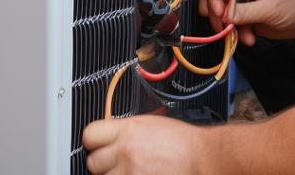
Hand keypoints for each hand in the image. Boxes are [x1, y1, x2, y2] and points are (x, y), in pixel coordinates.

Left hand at [83, 116, 211, 173]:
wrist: (205, 159)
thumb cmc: (184, 143)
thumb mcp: (152, 125)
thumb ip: (126, 132)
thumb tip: (109, 138)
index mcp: (129, 130)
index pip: (89, 135)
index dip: (94, 142)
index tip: (99, 146)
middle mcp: (126, 152)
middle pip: (93, 162)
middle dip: (104, 165)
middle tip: (118, 164)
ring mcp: (131, 173)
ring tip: (134, 172)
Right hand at [199, 0, 267, 32]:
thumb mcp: (272, 9)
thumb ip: (246, 12)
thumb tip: (224, 15)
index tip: (218, 12)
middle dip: (220, 13)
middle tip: (223, 28)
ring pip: (223, 10)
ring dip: (229, 26)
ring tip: (243, 37)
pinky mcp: (245, 12)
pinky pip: (232, 21)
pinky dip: (237, 32)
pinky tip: (249, 39)